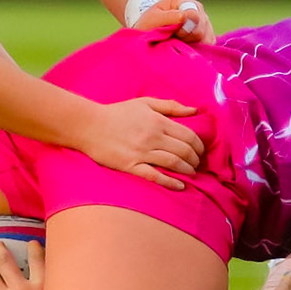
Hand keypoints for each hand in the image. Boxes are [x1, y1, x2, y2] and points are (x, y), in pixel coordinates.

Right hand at [76, 98, 204, 188]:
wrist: (89, 125)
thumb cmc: (117, 113)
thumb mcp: (145, 103)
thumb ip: (170, 106)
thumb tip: (194, 110)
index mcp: (158, 121)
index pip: (188, 135)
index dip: (199, 145)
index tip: (201, 151)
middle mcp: (153, 137)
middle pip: (184, 150)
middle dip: (195, 159)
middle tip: (197, 164)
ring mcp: (142, 152)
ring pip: (174, 163)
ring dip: (187, 170)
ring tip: (191, 173)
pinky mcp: (131, 165)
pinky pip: (155, 176)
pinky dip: (170, 182)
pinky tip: (180, 186)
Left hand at [130, 0, 214, 43]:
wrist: (149, 32)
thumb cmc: (149, 24)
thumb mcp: (153, 19)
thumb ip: (170, 17)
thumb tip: (189, 16)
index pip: (194, 14)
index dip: (186, 28)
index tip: (176, 33)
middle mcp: (197, 8)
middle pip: (202, 27)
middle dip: (188, 38)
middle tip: (174, 40)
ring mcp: (204, 21)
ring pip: (207, 38)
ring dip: (193, 45)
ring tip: (179, 44)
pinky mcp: (208, 35)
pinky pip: (209, 46)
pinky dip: (199, 50)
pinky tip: (186, 49)